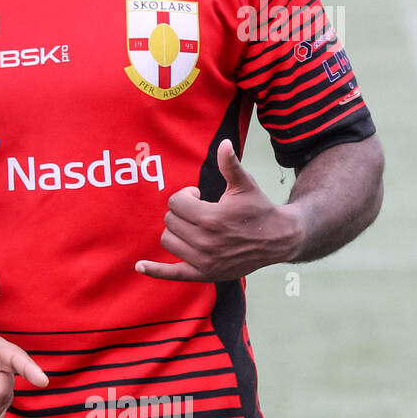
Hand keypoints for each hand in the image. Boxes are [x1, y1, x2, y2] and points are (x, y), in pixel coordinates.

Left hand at [135, 139, 302, 282]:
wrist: (277, 239)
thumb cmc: (258, 208)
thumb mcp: (245, 185)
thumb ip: (230, 165)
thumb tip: (223, 143)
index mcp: (211, 218)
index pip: (175, 203)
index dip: (185, 196)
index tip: (200, 196)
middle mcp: (205, 242)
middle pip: (170, 220)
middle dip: (181, 212)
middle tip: (200, 211)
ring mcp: (204, 260)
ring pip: (168, 240)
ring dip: (176, 231)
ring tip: (194, 227)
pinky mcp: (204, 273)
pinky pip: (172, 274)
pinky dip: (155, 270)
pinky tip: (139, 265)